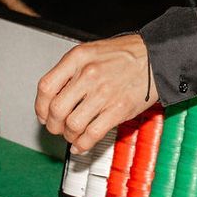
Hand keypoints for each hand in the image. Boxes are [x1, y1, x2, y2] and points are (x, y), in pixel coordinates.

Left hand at [35, 34, 157, 153]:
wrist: (156, 57)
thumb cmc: (126, 54)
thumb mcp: (92, 52)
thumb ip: (71, 71)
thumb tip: (53, 97)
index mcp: (78, 58)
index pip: (46, 87)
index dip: (40, 106)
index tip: (43, 114)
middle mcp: (88, 75)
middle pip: (56, 109)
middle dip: (53, 125)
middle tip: (57, 128)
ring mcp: (104, 93)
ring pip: (72, 125)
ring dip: (69, 136)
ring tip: (73, 134)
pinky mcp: (118, 110)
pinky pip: (92, 134)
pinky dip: (83, 144)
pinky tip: (82, 144)